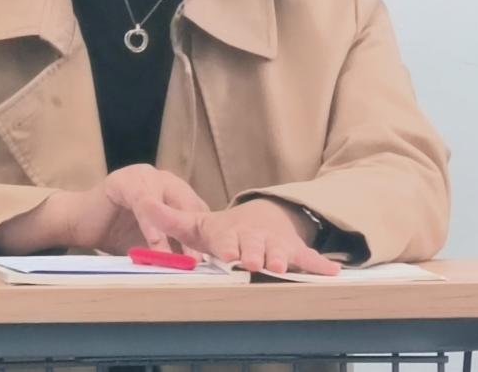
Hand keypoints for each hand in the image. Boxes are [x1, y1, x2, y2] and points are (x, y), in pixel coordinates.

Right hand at [0, 163, 211, 255]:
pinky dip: (152, 226)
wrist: (78, 223)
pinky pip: (144, 203)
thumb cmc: (117, 235)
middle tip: (205, 263)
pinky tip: (156, 246)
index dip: (208, 237)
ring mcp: (143, 176)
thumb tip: (200, 272)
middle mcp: (163, 180)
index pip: (200, 212)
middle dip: (199, 235)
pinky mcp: (124, 180)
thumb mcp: (152, 244)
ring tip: (186, 260)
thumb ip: (173, 250)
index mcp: (174, 192)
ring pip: (169, 203)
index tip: (217, 263)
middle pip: (191, 205)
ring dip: (177, 233)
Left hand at [144, 197, 340, 275]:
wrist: (261, 218)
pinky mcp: (295, 252)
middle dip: (255, 255)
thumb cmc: (225, 230)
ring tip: (282, 268)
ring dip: (282, 260)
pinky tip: (334, 273)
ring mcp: (277, 245)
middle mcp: (255, 238)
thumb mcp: (197, 224)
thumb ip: (170, 219)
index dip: (229, 248)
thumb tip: (144, 204)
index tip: (228, 256)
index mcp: (230, 233)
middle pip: (255, 248)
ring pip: (281, 253)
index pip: (228, 241)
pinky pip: (309, 258)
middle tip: (254, 264)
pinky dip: (321, 264)